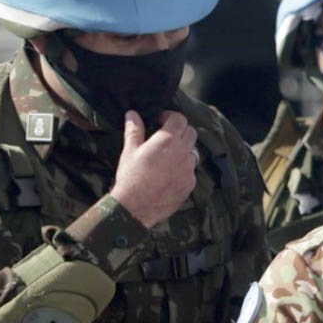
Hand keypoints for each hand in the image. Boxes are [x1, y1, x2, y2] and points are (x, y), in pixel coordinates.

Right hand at [109, 110, 197, 227]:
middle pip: (191, 132)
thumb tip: (132, 114)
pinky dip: (182, 168)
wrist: (136, 207)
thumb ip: (134, 130)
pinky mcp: (190, 183)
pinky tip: (168, 174)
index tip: (161, 121)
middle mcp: (183, 152)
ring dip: (183, 150)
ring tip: (166, 157)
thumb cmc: (131, 177)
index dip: (170, 117)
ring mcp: (189, 169)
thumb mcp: (129, 151)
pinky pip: (191, 170)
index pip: (180, 119)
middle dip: (180, 131)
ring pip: (192, 152)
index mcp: (168, 140)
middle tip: (165, 136)